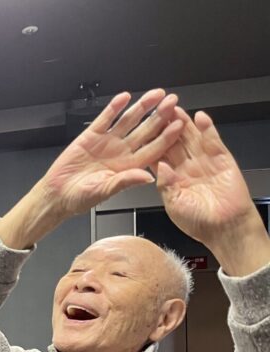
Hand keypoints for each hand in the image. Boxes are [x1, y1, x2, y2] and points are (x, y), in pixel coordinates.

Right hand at [40, 89, 181, 216]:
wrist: (56, 194)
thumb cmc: (79, 198)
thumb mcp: (104, 192)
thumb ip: (125, 182)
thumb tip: (147, 177)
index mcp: (129, 166)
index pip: (153, 148)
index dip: (166, 136)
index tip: (179, 125)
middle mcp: (121, 152)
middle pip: (145, 130)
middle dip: (160, 115)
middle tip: (172, 102)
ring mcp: (107, 142)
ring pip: (128, 121)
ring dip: (142, 107)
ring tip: (155, 95)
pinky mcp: (91, 136)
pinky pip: (105, 119)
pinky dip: (114, 108)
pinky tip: (124, 98)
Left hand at [156, 108, 268, 261]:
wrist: (226, 228)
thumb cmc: (199, 223)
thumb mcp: (174, 204)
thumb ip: (166, 185)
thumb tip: (158, 167)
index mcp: (173, 178)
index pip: (159, 156)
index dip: (150, 143)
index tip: (140, 130)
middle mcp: (188, 167)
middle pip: (174, 142)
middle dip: (165, 126)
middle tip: (156, 110)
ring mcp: (205, 162)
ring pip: (191, 137)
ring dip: (183, 123)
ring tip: (174, 108)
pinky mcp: (222, 160)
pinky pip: (213, 141)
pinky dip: (207, 129)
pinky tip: (200, 117)